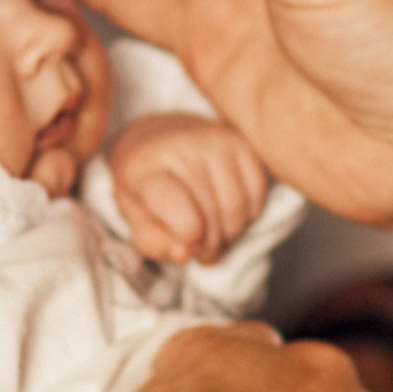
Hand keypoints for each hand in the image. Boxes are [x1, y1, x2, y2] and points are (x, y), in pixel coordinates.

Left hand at [106, 109, 267, 263]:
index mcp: (145, 167)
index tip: (189, 247)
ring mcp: (214, 141)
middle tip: (203, 252)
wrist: (158, 137)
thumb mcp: (136, 217)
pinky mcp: (240, 141)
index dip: (188, 236)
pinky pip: (257, 191)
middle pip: (211, 213)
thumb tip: (184, 254)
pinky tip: (231, 215)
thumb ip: (155, 242)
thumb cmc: (145, 185)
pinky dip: (248, 214)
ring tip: (216, 237)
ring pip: (237, 206)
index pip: (176, 205)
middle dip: (211, 245)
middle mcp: (181, 147)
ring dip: (231, 234)